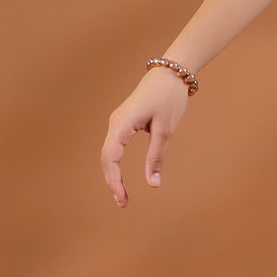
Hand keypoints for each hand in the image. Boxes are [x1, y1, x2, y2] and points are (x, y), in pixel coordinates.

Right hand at [101, 67, 190, 207]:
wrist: (170, 73)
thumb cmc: (169, 98)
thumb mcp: (166, 129)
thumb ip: (156, 156)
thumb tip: (153, 183)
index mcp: (122, 124)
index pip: (111, 157)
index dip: (114, 180)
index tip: (121, 198)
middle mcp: (115, 123)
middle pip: (106, 158)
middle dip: (112, 182)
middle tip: (123, 204)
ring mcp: (118, 123)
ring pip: (109, 154)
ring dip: (113, 175)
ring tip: (122, 196)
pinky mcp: (124, 123)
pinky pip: (114, 147)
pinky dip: (116, 165)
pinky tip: (121, 178)